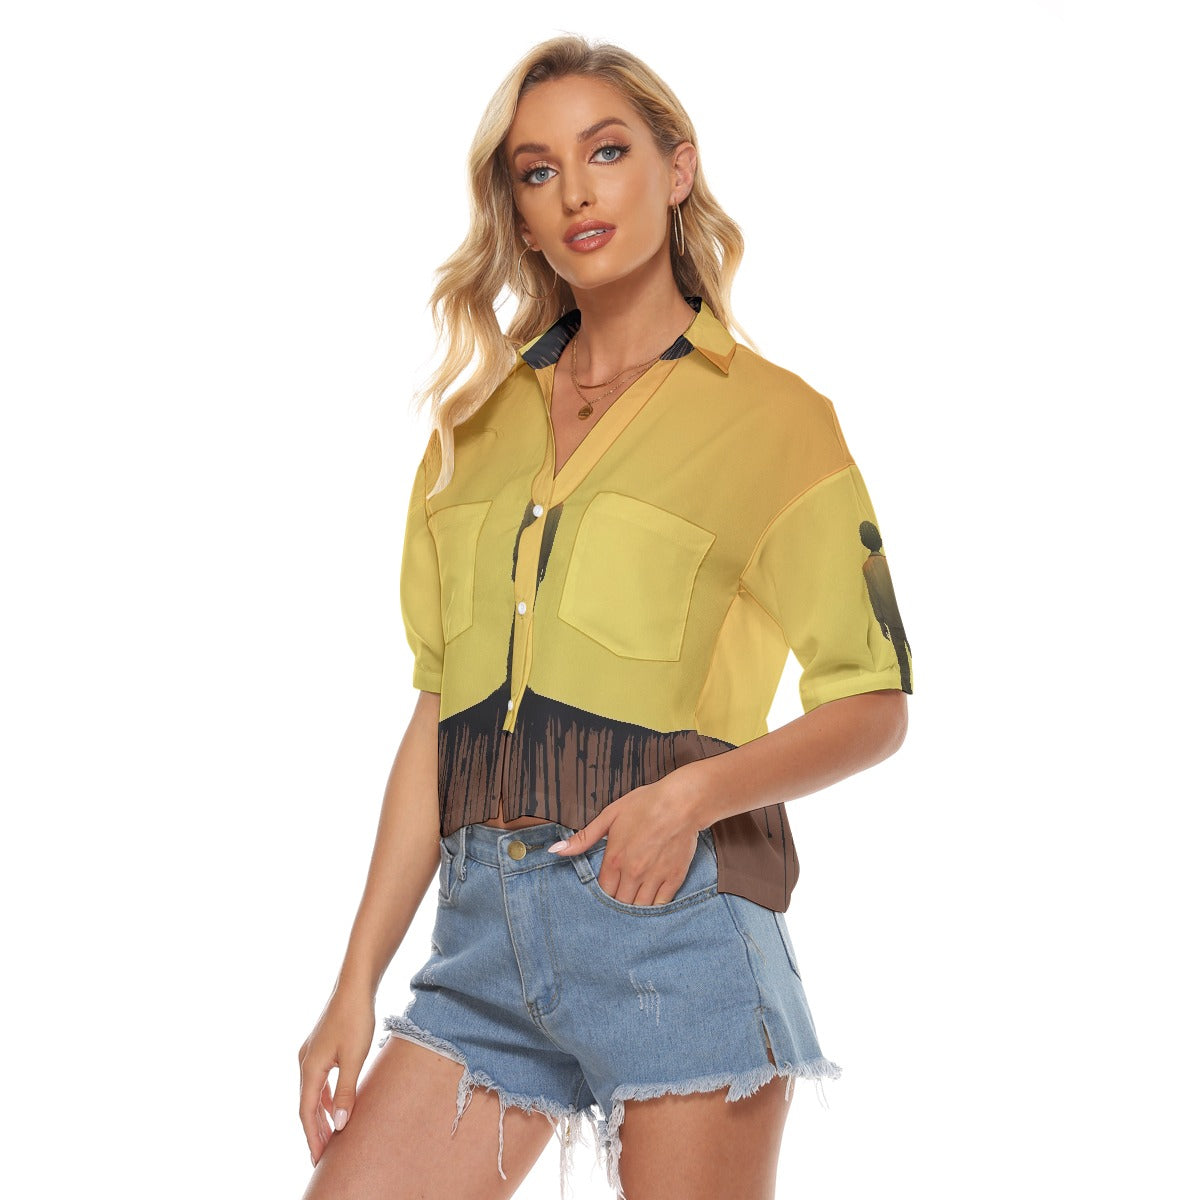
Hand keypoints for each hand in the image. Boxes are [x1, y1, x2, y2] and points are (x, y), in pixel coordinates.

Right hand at [297, 987, 375, 1166]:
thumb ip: (346, 1091)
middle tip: (323, 1155)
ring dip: (319, 1114)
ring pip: (312, 1092)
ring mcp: (311, 1053)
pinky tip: (333, 1104)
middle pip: (306, 1104)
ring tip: (329, 1135)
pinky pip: (319, 1080)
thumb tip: (338, 1124)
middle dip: (314, 1130)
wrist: (355, 984)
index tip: (319, 1159)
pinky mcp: (321, 1046)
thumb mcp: (355, 1058)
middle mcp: (305, 1061)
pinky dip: (324, 1096)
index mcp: (310, 1067)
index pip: (307, 1111)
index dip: (312, 1136)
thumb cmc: (356, 1018)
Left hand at [547, 776, 703, 906]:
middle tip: (620, 895)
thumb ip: (583, 838)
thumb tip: (555, 850)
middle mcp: (633, 873)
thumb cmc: (646, 804)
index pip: (603, 891)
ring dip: (634, 908)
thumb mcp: (610, 815)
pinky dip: (654, 906)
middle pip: (620, 903)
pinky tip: (651, 901)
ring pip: (639, 908)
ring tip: (634, 900)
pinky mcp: (674, 878)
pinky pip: (660, 904)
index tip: (607, 888)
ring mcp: (654, 878)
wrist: (682, 802)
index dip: (603, 893)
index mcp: (615, 859)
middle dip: (618, 902)